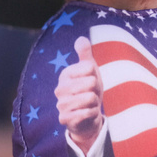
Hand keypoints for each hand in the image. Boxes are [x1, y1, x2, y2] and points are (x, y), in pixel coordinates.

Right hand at [55, 36, 103, 153]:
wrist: (87, 116)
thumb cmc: (89, 90)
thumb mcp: (90, 71)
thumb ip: (85, 54)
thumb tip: (81, 38)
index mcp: (65, 74)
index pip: (90, 67)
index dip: (95, 75)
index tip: (91, 81)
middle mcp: (59, 88)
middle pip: (91, 82)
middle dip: (96, 90)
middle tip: (91, 94)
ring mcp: (60, 104)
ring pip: (91, 98)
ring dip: (95, 103)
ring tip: (89, 104)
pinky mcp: (64, 119)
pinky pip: (88, 112)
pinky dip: (93, 113)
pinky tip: (87, 114)